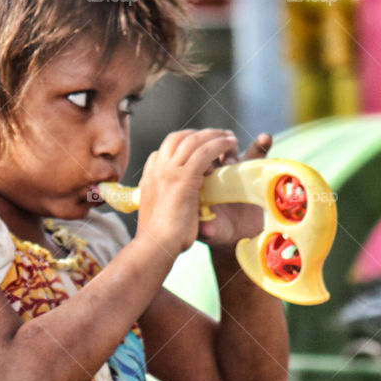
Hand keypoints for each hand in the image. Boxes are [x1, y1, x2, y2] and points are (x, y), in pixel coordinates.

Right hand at [134, 128, 240, 259]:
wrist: (157, 246)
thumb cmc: (157, 238)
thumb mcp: (156, 214)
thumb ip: (162, 203)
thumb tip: (166, 204)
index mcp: (149, 177)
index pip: (162, 151)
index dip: (180, 145)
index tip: (196, 148)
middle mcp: (157, 169)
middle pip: (177, 138)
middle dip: (197, 134)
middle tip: (215, 135)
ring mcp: (169, 171)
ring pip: (193, 141)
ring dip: (212, 135)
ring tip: (227, 137)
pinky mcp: (184, 177)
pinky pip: (205, 151)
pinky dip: (219, 144)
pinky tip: (230, 144)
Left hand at [197, 132, 272, 250]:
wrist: (239, 237)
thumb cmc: (218, 234)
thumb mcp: (212, 233)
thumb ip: (208, 230)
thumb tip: (206, 229)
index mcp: (197, 183)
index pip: (193, 164)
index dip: (198, 162)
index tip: (206, 170)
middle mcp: (212, 173)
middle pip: (209, 150)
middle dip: (214, 150)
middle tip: (223, 163)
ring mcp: (232, 171)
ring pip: (229, 148)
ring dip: (231, 146)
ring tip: (234, 158)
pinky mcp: (252, 172)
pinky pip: (256, 154)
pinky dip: (261, 144)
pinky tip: (265, 138)